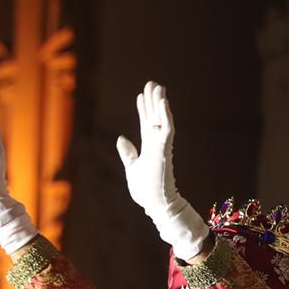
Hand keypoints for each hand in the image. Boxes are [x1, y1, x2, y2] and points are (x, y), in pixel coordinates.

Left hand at [115, 81, 208, 259]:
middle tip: (151, 83)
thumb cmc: (147, 191)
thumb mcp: (132, 168)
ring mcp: (161, 146)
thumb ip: (128, 153)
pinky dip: (165, 115)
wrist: (156, 205)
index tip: (140, 95)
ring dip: (160, 103)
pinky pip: (167, 129)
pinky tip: (163, 102)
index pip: (145, 123)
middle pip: (153, 117)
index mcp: (148, 148)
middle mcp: (156, 144)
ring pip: (161, 119)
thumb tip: (121, 138)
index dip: (143, 109)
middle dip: (152, 100)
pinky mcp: (164, 150)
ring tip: (158, 87)